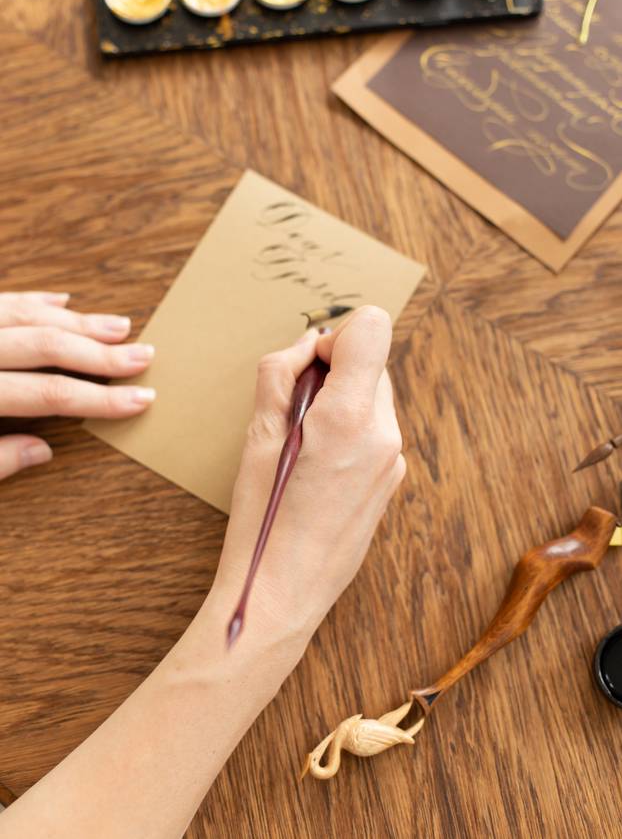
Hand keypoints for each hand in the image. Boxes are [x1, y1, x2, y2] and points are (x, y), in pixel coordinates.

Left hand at [0, 291, 155, 481]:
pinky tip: (61, 302)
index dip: (99, 399)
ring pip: (27, 316)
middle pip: (45, 346)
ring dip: (77, 322)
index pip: (48, 394)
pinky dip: (32, 301)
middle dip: (101, 353)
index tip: (139, 400)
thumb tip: (40, 451)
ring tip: (119, 326)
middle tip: (143, 356)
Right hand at [214, 306, 404, 656]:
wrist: (284, 595)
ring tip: (303, 448)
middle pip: (371, 361)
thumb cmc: (264, 519)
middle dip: (333, 372)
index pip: (372, 326)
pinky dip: (349, 430)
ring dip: (340, 402)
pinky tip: (318, 469)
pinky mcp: (393, 479)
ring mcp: (394, 460)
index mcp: (351, 416)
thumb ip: (280, 373)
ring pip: (373, 395)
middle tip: (295, 415)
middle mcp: (385, 434)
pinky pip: (375, 429)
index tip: (308, 371)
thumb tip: (308, 343)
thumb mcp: (257, 436)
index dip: (333, 337)